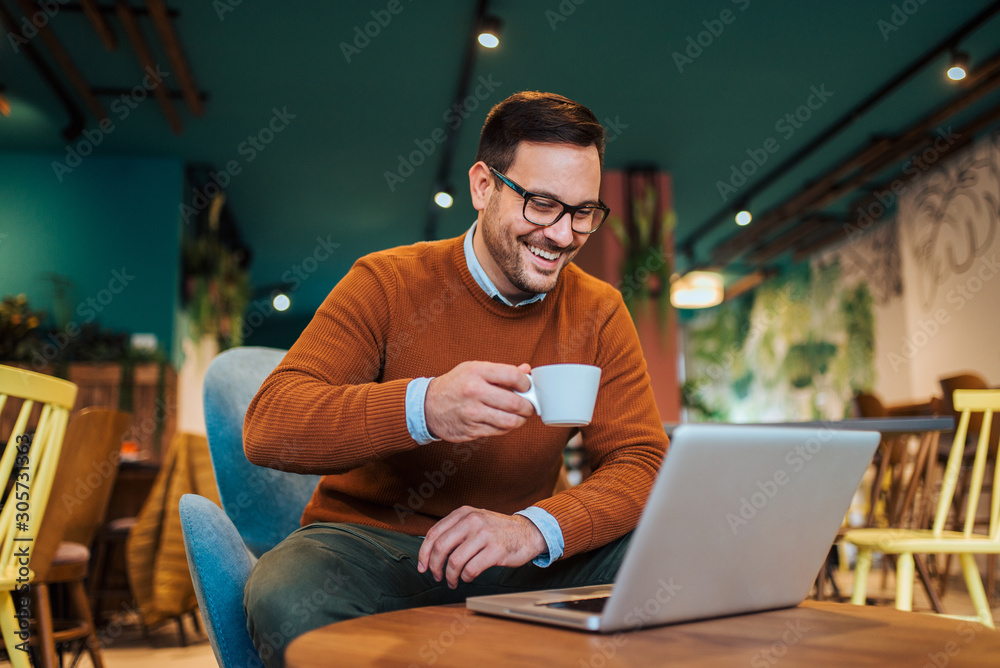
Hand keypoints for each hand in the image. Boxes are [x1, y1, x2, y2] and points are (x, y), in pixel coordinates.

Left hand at [417, 506, 546, 587]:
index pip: (434, 533)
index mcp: (464, 513)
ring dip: (450, 576)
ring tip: (452, 581)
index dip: (424, 553)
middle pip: (441, 547)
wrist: (528, 532)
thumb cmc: (497, 530)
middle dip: (434, 566)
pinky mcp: (496, 550)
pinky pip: (471, 569)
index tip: (422, 566)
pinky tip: (468, 578)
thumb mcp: (475, 520)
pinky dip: (466, 577)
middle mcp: (472, 521)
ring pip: (455, 561)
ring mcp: (485, 535)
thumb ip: (455, 530)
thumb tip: (430, 551)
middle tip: (436, 576)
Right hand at [424, 361, 533, 441]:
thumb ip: (501, 371)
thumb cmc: (455, 385)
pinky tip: (505, 421)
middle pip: (514, 403)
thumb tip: (526, 370)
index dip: (526, 383)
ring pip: (510, 421)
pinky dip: (507, 428)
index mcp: (476, 372)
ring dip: (520, 420)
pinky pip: (499, 431)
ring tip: (520, 416)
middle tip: (529, 406)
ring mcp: (472, 413)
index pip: (512, 376)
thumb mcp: (474, 369)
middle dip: (528, 406)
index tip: (527, 387)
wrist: (428, 406)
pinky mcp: (471, 430)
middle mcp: (474, 392)